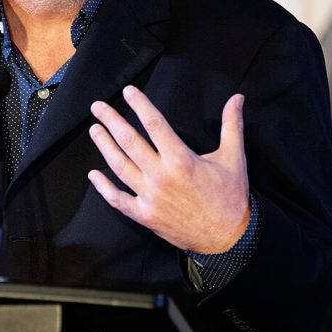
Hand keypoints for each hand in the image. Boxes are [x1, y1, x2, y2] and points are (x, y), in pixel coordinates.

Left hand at [88, 86, 249, 252]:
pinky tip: (93, 175)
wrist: (228, 239)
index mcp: (181, 160)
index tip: (128, 92)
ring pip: (119, 167)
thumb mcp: (234, 158)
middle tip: (98, 107)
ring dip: (104, 146)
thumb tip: (238, 98)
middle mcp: (161, 177)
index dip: (139, 105)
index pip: (154, 124)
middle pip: (129, 142)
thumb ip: (232, 125)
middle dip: (111, 121)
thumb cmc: (230, 198)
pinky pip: (118, 200)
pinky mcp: (145, 216)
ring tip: (95, 130)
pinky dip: (103, 188)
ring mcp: (150, 197)